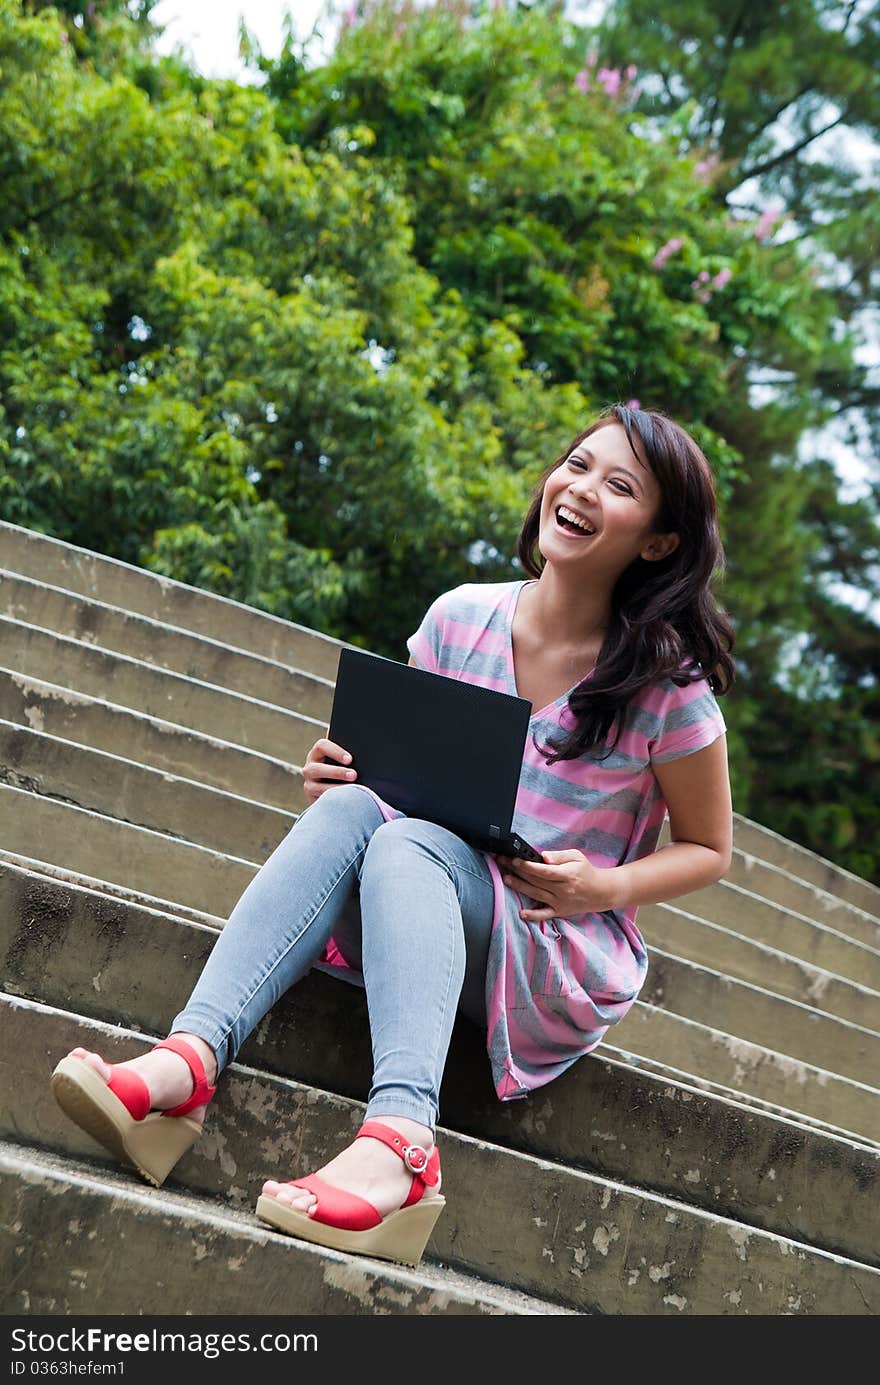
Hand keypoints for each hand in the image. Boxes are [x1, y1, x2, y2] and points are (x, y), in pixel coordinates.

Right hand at [302, 738, 357, 804]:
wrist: (338, 792)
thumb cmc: (345, 770)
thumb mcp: (344, 760)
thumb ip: (346, 751)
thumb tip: (356, 738)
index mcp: (318, 753)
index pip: (322, 746)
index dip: (336, 752)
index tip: (350, 759)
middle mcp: (310, 767)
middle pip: (317, 768)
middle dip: (336, 772)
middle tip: (354, 775)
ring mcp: (309, 784)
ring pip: (318, 787)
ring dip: (336, 788)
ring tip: (352, 789)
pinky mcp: (312, 798)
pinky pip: (321, 800)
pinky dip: (334, 799)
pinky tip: (346, 800)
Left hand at [494, 849, 616, 920]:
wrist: (601, 892)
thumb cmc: (586, 872)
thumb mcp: (577, 857)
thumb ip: (559, 856)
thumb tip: (543, 857)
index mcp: (567, 875)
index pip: (544, 871)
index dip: (528, 866)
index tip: (515, 860)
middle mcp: (563, 890)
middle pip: (536, 881)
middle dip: (518, 871)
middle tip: (503, 863)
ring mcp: (560, 902)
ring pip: (536, 895)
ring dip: (519, 887)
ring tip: (506, 879)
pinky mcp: (559, 912)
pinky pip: (545, 915)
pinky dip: (533, 916)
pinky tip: (522, 913)